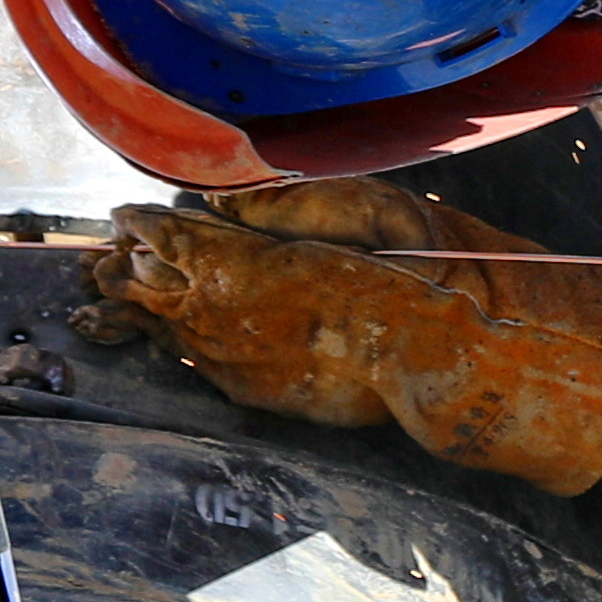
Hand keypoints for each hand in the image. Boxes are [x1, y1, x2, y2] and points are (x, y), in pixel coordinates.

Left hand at [81, 180, 601, 496]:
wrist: (497, 366)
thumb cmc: (453, 277)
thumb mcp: (385, 212)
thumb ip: (297, 205)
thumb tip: (222, 199)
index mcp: (289, 272)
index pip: (196, 245)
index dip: (155, 229)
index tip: (126, 214)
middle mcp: (273, 327)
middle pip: (177, 299)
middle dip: (136, 276)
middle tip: (105, 257)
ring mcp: (277, 372)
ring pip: (187, 341)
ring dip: (152, 316)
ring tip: (116, 293)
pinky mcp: (290, 402)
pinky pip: (221, 373)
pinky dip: (191, 348)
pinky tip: (174, 336)